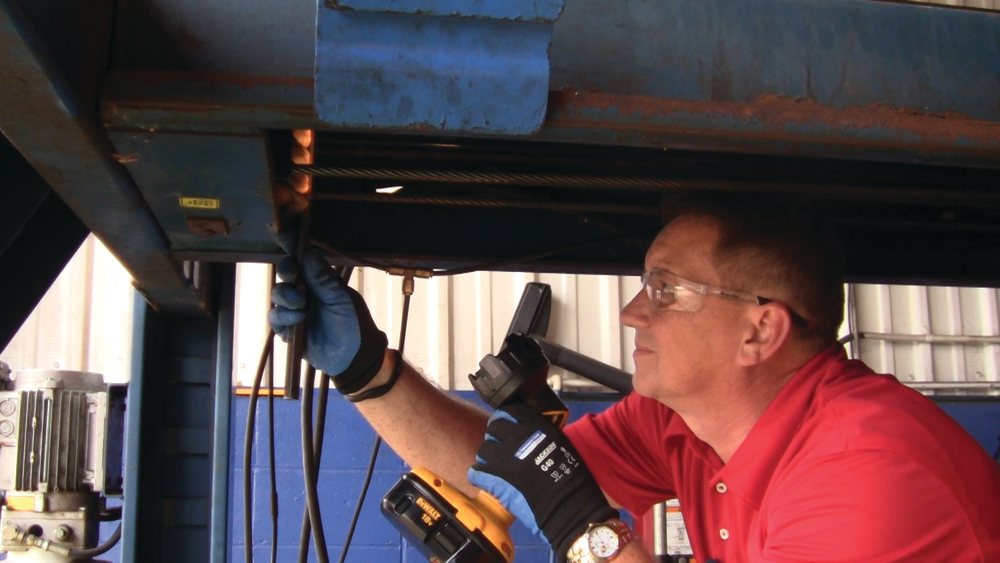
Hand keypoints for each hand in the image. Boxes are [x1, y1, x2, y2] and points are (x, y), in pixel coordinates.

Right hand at [268, 247, 387, 393]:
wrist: (354, 356)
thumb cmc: (354, 323)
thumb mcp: (341, 298)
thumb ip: (322, 278)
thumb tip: (307, 252)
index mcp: (320, 281)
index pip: (302, 259)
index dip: (292, 247)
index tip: (284, 237)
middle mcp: (305, 292)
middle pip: (285, 273)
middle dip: (286, 270)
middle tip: (292, 275)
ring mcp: (295, 310)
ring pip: (278, 294)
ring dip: (286, 296)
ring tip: (301, 305)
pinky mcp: (288, 330)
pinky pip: (276, 317)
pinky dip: (284, 316)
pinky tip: (298, 318)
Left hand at [468, 403, 617, 559]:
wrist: (567, 504)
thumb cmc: (572, 477)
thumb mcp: (560, 444)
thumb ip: (541, 436)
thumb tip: (530, 437)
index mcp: (534, 426)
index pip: (510, 411)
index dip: (506, 419)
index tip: (505, 426)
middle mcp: (516, 436)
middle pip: (493, 428)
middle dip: (495, 437)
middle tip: (500, 449)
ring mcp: (502, 456)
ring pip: (483, 450)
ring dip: (487, 458)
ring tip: (494, 467)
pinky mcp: (493, 477)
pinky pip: (475, 472)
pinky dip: (479, 477)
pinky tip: (486, 481)